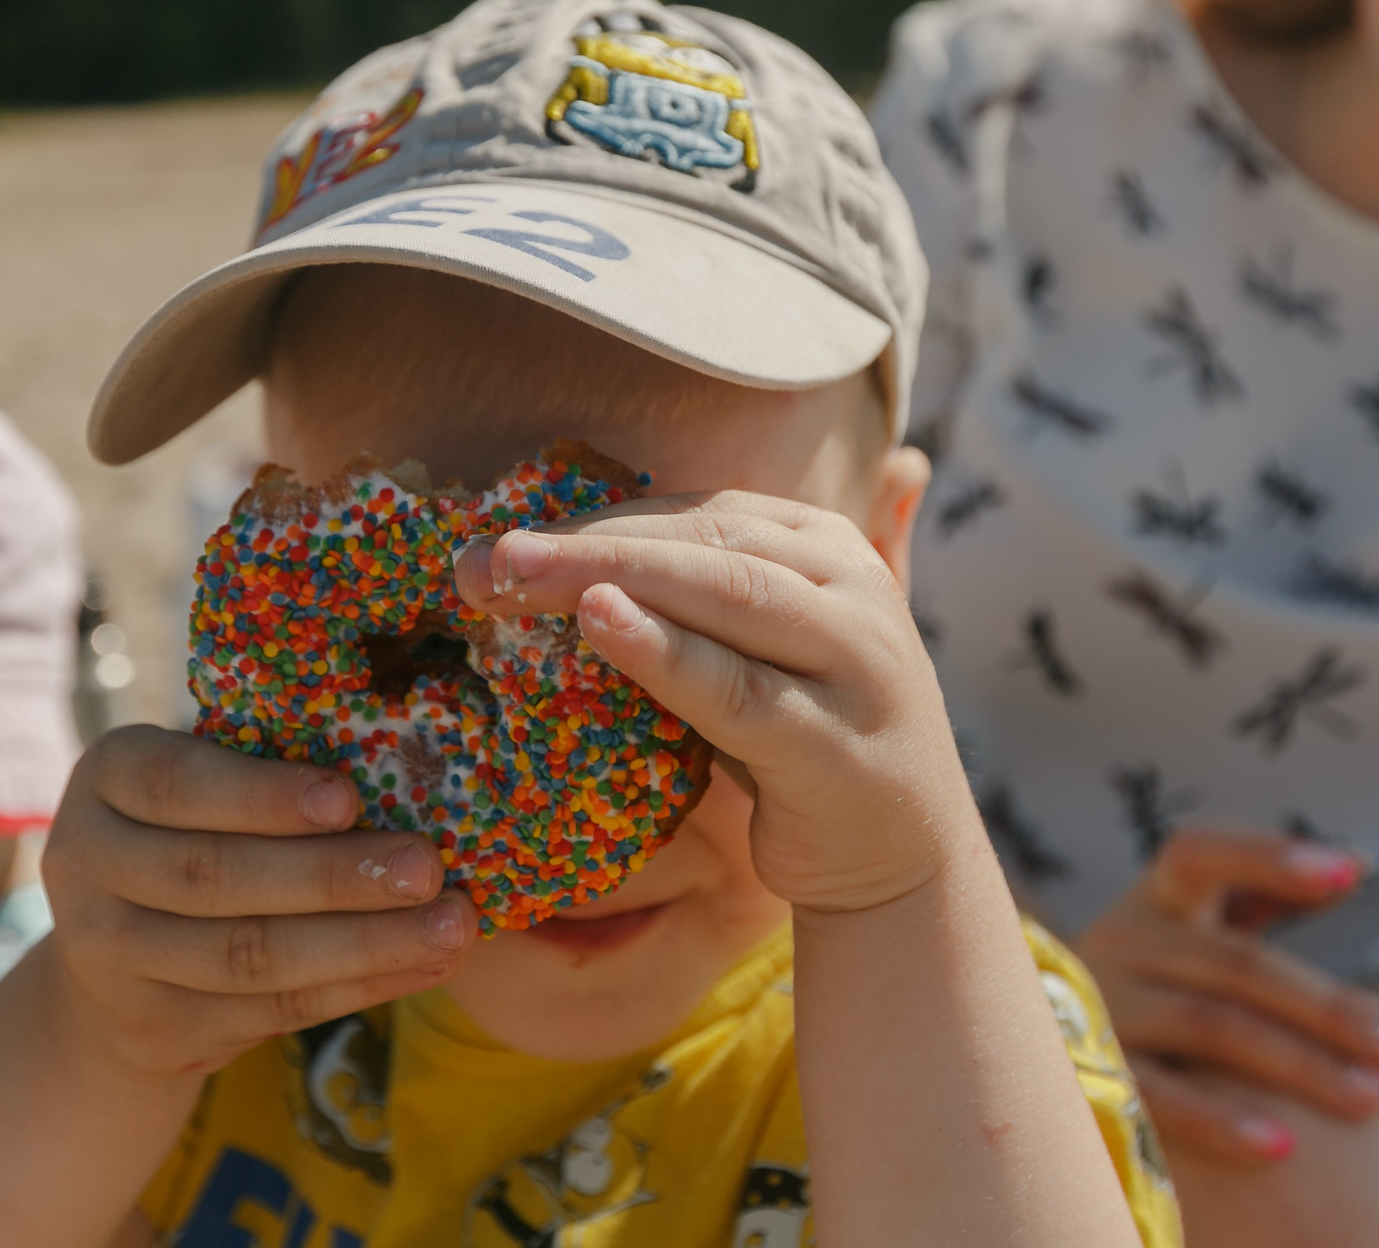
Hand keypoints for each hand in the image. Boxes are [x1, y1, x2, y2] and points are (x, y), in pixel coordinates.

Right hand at [38, 726, 477, 1078]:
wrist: (114, 958)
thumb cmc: (196, 828)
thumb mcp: (205, 780)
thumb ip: (267, 766)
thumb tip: (398, 765)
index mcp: (106, 779)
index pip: (176, 783)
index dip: (263, 796)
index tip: (348, 799)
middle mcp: (85, 867)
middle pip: (218, 877)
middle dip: (334, 876)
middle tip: (428, 868)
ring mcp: (111, 960)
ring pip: (251, 956)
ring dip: (364, 943)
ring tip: (450, 925)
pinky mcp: (155, 1030)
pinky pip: (271, 1010)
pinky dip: (358, 988)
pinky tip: (423, 966)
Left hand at [453, 489, 977, 914]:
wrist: (898, 865)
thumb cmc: (798, 744)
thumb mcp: (755, 653)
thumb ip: (699, 588)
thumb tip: (598, 540)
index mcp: (826, 546)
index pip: (696, 514)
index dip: (593, 517)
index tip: (496, 535)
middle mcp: (851, 587)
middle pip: (701, 543)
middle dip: (583, 544)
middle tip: (480, 557)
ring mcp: (855, 662)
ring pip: (721, 596)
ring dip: (606, 576)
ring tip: (514, 576)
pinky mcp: (834, 745)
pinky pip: (737, 690)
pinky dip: (665, 651)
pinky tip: (597, 623)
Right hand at [1073, 825, 1378, 1162]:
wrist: (1041, 1046)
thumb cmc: (1157, 981)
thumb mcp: (1194, 926)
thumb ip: (1263, 893)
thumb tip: (1355, 865)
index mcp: (1153, 898)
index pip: (1201, 853)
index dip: (1269, 857)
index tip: (1348, 874)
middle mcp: (1120, 941)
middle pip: (1238, 965)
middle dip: (1335, 1010)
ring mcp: (1102, 1007)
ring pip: (1213, 1027)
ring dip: (1305, 1067)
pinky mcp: (1089, 1075)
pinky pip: (1160, 1097)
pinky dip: (1220, 1120)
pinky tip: (1283, 1146)